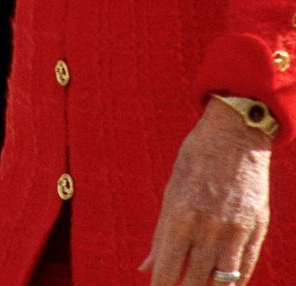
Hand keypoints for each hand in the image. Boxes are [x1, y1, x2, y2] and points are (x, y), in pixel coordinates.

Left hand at [140, 98, 271, 284]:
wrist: (236, 132)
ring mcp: (236, 229)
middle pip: (195, 281)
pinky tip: (222, 285)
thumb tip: (145, 268)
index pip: (169, 267)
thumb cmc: (196, 159)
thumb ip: (161, 233)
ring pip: (223, 282)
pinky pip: (245, 269)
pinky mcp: (257, 229)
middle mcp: (209, 226)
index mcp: (182, 214)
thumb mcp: (172, 189)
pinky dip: (233, 283)